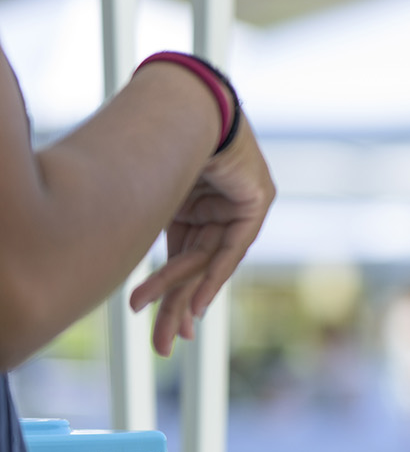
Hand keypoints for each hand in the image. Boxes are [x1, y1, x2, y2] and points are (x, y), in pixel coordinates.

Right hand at [129, 115, 275, 353]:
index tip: (154, 321)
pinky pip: (230, 250)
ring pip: (207, 265)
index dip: (168, 290)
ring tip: (169, 331)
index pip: (183, 258)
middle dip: (176, 308)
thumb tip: (112, 260)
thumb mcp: (154, 199)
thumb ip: (150, 230)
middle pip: (196, 270)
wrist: (188, 106)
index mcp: (194, 210)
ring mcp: (238, 210)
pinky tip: (194, 307)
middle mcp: (218, 213)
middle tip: (164, 345)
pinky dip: (211, 278)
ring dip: (183, 298)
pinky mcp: (255, 205)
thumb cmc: (164, 143)